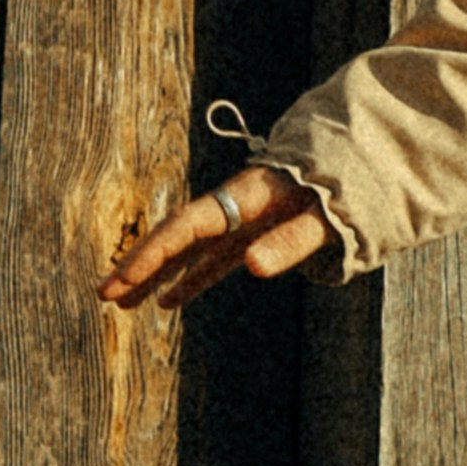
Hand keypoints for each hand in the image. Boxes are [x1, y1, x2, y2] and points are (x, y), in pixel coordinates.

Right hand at [103, 161, 336, 311]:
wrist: (363, 161)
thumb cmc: (346, 187)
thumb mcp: (325, 216)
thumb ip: (291, 239)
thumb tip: (252, 267)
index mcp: (243, 199)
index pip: (186, 229)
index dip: (153, 254)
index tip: (123, 280)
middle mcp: (234, 210)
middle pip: (176, 239)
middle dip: (139, 266)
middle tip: (103, 294)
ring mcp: (240, 225)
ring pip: (189, 254)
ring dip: (155, 276)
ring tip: (119, 304)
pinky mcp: (252, 238)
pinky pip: (212, 261)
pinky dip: (189, 280)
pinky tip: (165, 302)